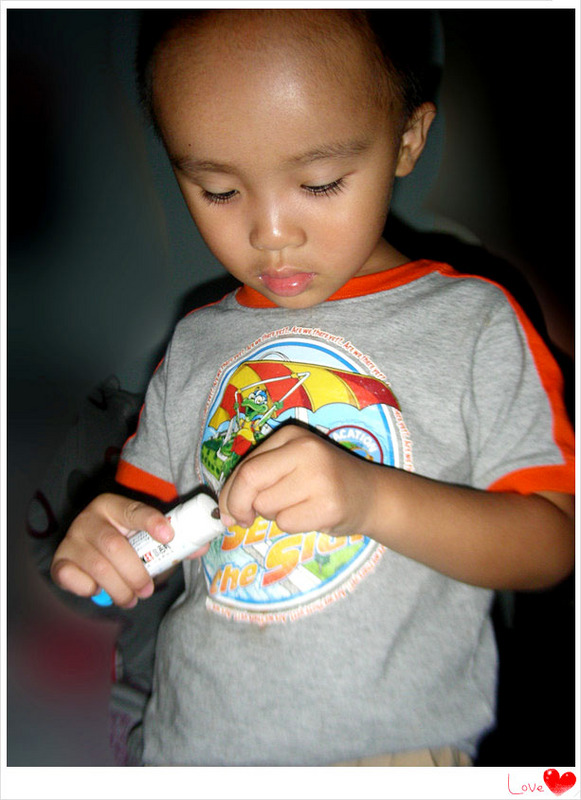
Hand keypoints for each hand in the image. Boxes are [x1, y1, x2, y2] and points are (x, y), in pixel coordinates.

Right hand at [51, 493, 173, 607]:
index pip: (133, 511)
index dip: (151, 522)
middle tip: (148, 590)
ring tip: (132, 599)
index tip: (168, 536)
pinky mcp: (60, 561)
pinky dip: (89, 589)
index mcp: (112, 505)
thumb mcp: (145, 535)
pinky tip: (100, 590)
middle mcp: (89, 519)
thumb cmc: (125, 541)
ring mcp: (72, 539)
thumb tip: (201, 547)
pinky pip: (72, 578)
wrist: (90, 546)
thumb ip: (172, 541)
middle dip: (136, 574)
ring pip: (98, 568)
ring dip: (120, 589)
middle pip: (115, 547)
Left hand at [219, 424, 375, 535]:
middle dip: (239, 506)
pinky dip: (291, 525)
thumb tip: (224, 512)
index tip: (229, 510)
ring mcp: (319, 477)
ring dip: (271, 515)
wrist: (370, 494)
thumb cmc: (322, 481)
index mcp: (291, 435)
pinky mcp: (328, 505)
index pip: (245, 466)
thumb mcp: (290, 465)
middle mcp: (305, 450)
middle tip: (244, 520)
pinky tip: (310, 515)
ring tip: (296, 506)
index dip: (229, 493)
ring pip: (266, 505)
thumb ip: (257, 479)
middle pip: (250, 482)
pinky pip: (286, 523)